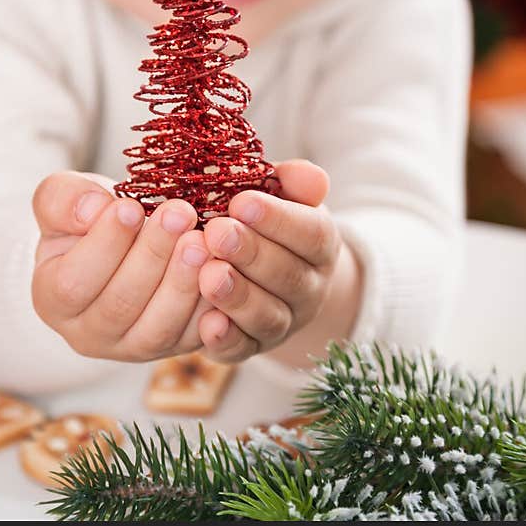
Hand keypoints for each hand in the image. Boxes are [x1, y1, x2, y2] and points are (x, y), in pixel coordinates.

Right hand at [31, 171, 214, 361]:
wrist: (121, 241)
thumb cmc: (89, 219)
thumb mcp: (65, 198)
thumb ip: (63, 200)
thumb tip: (91, 211)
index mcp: (53, 299)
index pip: (74, 282)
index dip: (105, 244)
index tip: (132, 206)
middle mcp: (88, 334)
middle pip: (120, 305)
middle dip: (153, 256)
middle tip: (180, 213)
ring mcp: (133, 347)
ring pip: (158, 328)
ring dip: (183, 283)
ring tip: (201, 240)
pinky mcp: (174, 346)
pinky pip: (194, 335)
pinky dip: (210, 306)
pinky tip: (222, 269)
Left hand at [195, 159, 346, 362]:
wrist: (268, 271)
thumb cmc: (265, 221)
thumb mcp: (283, 195)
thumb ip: (293, 182)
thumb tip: (309, 175)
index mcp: (320, 246)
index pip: (312, 233)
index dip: (279, 219)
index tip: (242, 201)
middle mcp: (309, 289)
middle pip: (288, 276)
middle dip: (251, 254)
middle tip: (216, 233)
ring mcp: (283, 322)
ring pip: (268, 316)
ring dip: (237, 296)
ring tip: (208, 274)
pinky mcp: (252, 347)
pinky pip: (243, 350)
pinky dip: (226, 339)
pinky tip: (206, 323)